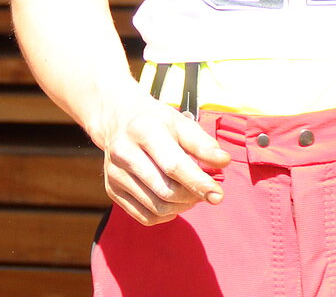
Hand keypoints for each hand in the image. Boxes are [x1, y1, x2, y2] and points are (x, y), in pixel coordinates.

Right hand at [95, 92, 232, 225]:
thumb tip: (223, 162)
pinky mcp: (112, 190)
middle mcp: (124, 152)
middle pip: (165, 190)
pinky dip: (165, 216)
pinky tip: (173, 202)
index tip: (218, 195)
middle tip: (205, 190)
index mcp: (144, 130)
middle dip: (192, 196)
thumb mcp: (181, 123)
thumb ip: (203, 143)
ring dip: (181, 207)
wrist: (119, 119)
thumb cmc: (155, 121)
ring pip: (156, 207)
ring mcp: (115, 174)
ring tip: (190, 194)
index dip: (198, 183)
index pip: (173, 165)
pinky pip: (145, 217)